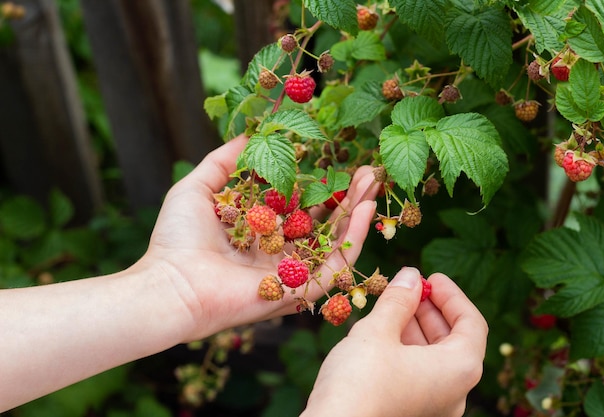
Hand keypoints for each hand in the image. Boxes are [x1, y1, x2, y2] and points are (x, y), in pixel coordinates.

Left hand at [141, 134, 378, 340]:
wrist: (171, 284)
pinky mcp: (300, 288)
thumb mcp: (198, 188)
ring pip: (336, 240)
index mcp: (260, 233)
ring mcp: (293, 271)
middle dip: (346, 194)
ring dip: (357, 210)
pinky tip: (364, 208)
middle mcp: (279, 252)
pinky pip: (337, 263)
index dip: (319, 184)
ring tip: (373, 181)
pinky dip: (354, 236)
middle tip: (366, 169)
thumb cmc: (177, 240)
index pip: (299, 206)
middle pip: (324, 222)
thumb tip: (248, 134)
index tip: (335, 159)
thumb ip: (223, 162)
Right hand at [302, 268, 487, 416]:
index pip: (472, 324)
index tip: (430, 277)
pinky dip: (407, 348)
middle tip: (410, 287)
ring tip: (392, 304)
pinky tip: (384, 331)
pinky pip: (419, 373)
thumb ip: (399, 300)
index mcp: (459, 370)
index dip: (452, 296)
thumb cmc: (359, 381)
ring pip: (434, 358)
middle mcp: (454, 393)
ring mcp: (433, 406)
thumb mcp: (378, 331)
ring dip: (416, 326)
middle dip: (431, 309)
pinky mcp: (411, 412)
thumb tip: (410, 275)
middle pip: (454, 341)